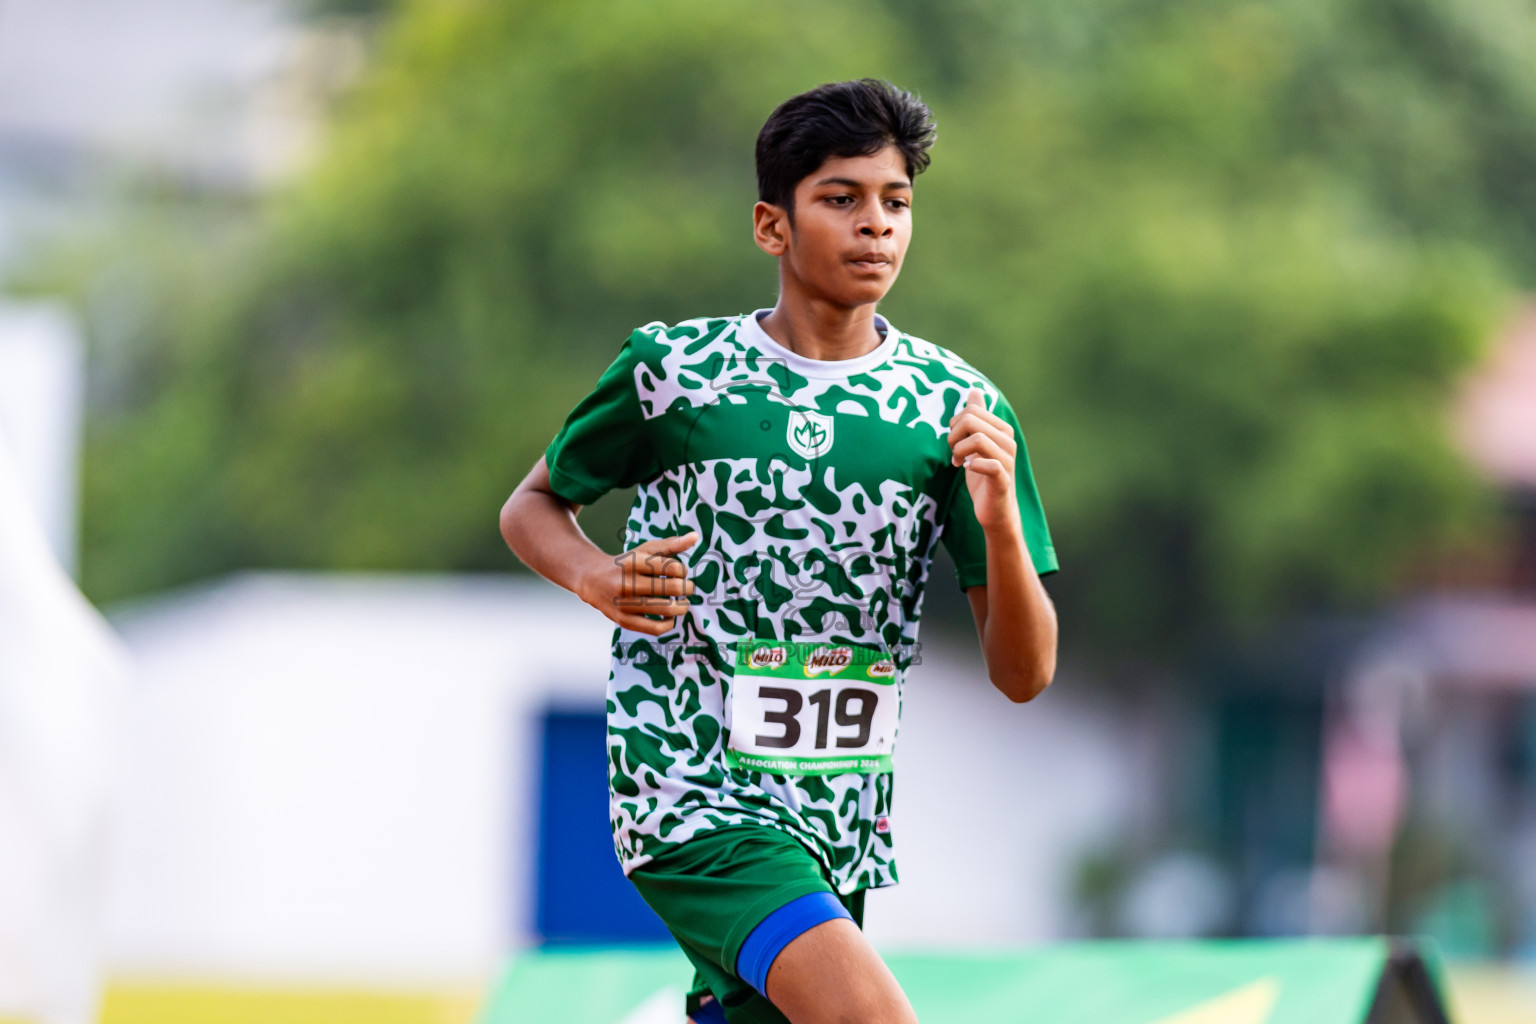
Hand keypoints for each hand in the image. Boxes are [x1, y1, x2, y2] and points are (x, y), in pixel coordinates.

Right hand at [578, 531, 698, 634]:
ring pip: (666, 609)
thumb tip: (695, 537)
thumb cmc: (625, 564)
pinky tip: (670, 616)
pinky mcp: (624, 620)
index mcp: (633, 562)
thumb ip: (670, 544)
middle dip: (687, 588)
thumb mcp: (644, 550)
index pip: (672, 566)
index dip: (683, 570)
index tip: (681, 572)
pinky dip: (669, 623)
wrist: (591, 580)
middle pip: (672, 587)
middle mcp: (627, 583)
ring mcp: (624, 604)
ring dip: (682, 607)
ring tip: (682, 603)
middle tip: (687, 588)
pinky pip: (655, 628)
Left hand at [947, 388, 1019, 531]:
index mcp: (1001, 429)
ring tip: (957, 461)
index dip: (955, 424)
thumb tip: (975, 390)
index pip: (972, 410)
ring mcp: (1008, 460)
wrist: (994, 510)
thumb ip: (977, 417)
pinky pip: (989, 465)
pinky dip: (973, 465)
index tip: (953, 441)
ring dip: (959, 450)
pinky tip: (967, 469)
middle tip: (953, 452)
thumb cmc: (983, 475)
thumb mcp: (976, 442)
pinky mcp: (1003, 480)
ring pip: (978, 439)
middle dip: (954, 435)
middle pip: (972, 420)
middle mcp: (1008, 441)